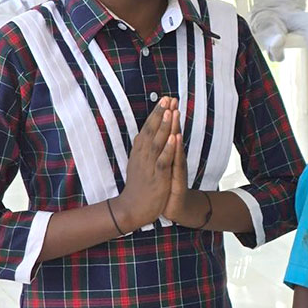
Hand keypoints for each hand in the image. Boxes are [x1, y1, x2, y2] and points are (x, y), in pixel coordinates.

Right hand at [113, 97, 177, 230]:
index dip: (155, 114)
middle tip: (168, 98)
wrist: (132, 209)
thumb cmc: (139, 186)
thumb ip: (141, 149)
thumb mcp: (138, 164)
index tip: (164, 99)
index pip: (147, 128)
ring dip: (164, 126)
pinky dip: (168, 148)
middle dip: (160, 114)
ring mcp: (149, 166)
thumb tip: (141, 134)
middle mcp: (143, 156)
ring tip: (170, 110)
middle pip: (151, 131)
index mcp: (139, 152)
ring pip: (157, 142)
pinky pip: (163, 161)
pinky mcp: (157, 177)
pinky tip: (174, 137)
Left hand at [160, 110, 206, 226]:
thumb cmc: (168, 187)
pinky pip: (175, 162)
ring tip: (174, 112)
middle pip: (173, 134)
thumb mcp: (163, 167)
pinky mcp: (176, 179)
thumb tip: (160, 136)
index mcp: (168, 155)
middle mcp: (174, 159)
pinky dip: (175, 150)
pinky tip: (175, 138)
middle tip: (173, 100)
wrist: (177, 209)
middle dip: (172, 117)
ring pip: (175, 146)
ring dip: (174, 128)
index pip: (167, 132)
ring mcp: (176, 168)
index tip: (166, 99)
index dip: (166, 116)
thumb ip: (163, 151)